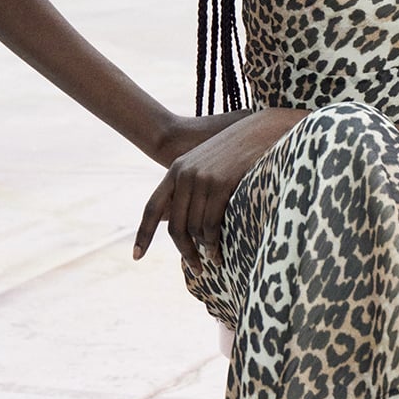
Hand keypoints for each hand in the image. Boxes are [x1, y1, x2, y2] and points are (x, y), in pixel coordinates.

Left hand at [133, 109, 302, 270]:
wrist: (261, 129)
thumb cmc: (237, 150)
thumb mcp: (206, 165)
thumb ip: (188, 188)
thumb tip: (171, 218)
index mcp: (176, 170)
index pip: (153, 207)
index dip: (144, 233)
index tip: (136, 256)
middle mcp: (184, 174)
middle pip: (176, 226)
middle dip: (185, 252)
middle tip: (197, 269)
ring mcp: (202, 178)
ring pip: (195, 227)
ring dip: (204, 250)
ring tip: (215, 260)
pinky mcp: (221, 183)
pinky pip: (211, 222)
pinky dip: (214, 241)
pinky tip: (220, 250)